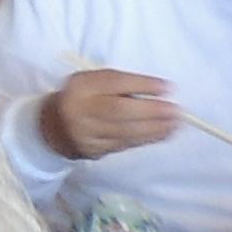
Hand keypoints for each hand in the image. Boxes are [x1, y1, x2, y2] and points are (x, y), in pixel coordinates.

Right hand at [41, 70, 181, 160]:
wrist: (55, 127)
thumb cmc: (84, 97)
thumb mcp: (94, 81)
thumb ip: (120, 83)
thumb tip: (159, 90)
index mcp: (81, 86)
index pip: (113, 82)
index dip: (142, 85)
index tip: (167, 87)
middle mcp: (81, 109)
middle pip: (120, 110)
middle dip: (152, 111)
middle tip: (176, 111)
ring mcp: (87, 133)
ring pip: (124, 131)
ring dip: (154, 129)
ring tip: (175, 125)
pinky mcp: (95, 150)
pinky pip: (124, 144)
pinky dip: (146, 139)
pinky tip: (162, 134)